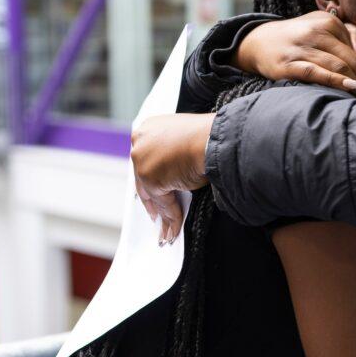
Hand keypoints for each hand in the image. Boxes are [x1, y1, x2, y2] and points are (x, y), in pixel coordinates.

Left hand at [130, 113, 213, 243]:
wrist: (214, 140)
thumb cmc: (209, 137)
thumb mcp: (188, 145)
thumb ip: (176, 159)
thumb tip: (178, 178)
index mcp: (150, 127)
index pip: (147, 159)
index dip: (150, 179)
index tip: (153, 194)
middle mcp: (142, 140)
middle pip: (144, 177)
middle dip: (153, 200)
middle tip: (157, 216)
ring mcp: (143, 159)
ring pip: (152, 192)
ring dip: (162, 212)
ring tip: (167, 229)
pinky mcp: (150, 178)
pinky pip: (162, 201)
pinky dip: (171, 216)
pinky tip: (175, 227)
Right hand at [235, 12, 355, 99]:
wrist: (258, 41)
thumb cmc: (298, 37)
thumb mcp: (322, 26)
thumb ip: (349, 34)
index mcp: (329, 22)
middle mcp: (317, 32)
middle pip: (353, 60)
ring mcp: (303, 48)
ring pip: (339, 66)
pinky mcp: (289, 63)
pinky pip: (317, 72)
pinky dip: (336, 81)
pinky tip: (352, 89)